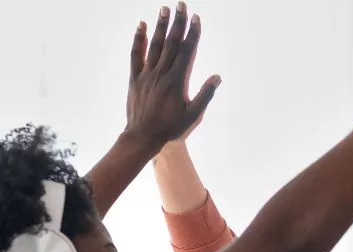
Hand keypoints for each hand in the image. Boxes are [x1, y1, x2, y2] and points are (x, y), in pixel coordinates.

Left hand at [125, 4, 220, 151]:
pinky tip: (142, 25)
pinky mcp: (135, 78)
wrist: (143, 137)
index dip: (192, 33)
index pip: (187, 51)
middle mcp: (162, 74)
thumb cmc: (171, 128)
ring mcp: (147, 74)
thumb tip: (217, 77)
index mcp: (177, 81)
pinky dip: (139, 39)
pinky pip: (136, 55)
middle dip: (177, 22)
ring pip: (155, 45)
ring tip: (164, 9)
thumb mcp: (193, 115)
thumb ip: (205, 95)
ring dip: (160, 26)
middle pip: (171, 43)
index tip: (196, 18)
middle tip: (180, 4)